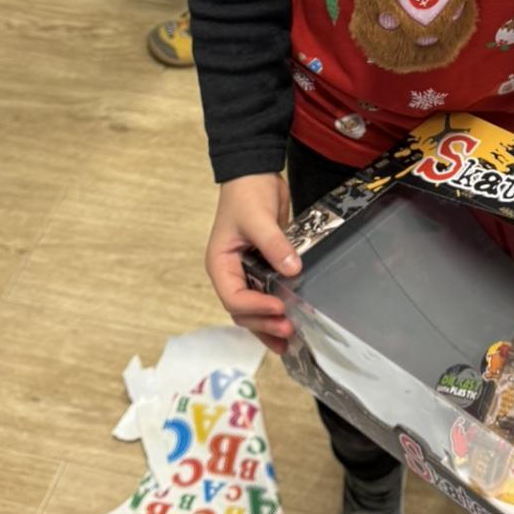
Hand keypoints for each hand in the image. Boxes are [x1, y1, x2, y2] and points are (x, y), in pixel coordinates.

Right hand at [205, 174, 301, 351]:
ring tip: (290, 339)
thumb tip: (293, 270)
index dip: (256, 307)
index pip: (233, 297)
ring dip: (270, 325)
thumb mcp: (258, 218)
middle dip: (264, 323)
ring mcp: (247, 273)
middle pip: (243, 311)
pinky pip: (268, 296)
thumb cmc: (247, 194)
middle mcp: (231, 274)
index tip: (279, 308)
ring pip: (254, 310)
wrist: (255, 174)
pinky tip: (292, 325)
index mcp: (220, 264)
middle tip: (289, 329)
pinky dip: (277, 312)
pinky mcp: (264, 269)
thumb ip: (275, 245)